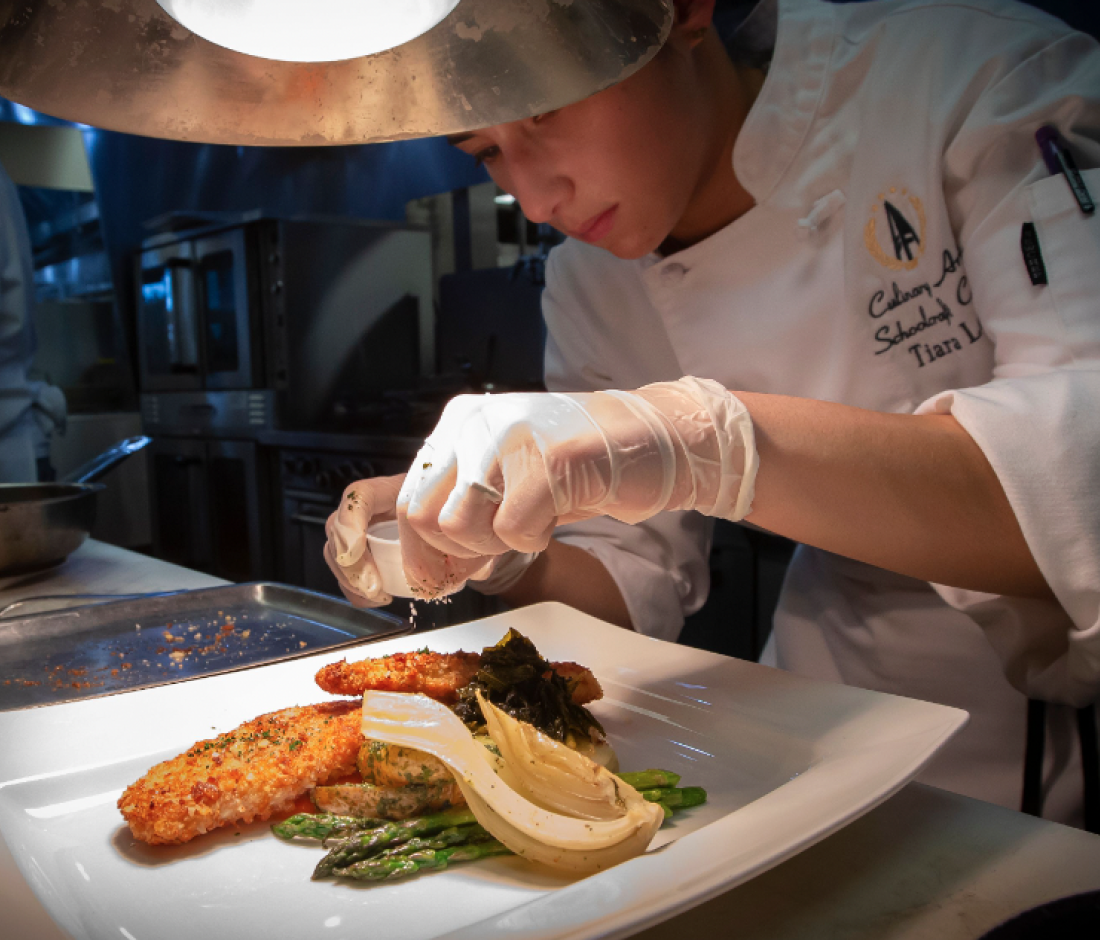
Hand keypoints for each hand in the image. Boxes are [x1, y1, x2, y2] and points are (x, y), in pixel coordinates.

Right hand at [324, 471, 497, 603]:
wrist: (458, 517)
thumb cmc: (457, 511)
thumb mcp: (464, 520)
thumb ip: (468, 538)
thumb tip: (475, 568)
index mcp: (398, 490)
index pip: (360, 495)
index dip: (349, 521)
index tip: (355, 551)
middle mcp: (376, 507)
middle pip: (339, 527)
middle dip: (350, 563)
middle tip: (373, 588)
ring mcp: (366, 529)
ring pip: (338, 552)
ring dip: (351, 579)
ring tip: (378, 595)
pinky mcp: (367, 552)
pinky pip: (348, 571)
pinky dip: (357, 589)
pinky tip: (378, 598)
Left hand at [397, 376, 757, 590]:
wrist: (652, 441)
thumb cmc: (581, 465)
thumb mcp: (508, 475)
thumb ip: (467, 507)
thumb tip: (434, 565)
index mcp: (460, 423)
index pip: (409, 499)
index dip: (421, 552)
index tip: (442, 578)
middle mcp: (476, 424)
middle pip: (422, 516)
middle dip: (452, 555)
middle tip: (487, 562)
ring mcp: (511, 438)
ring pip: (458, 524)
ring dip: (492, 547)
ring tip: (528, 529)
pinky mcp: (551, 460)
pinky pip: (511, 528)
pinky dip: (531, 541)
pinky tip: (552, 521)